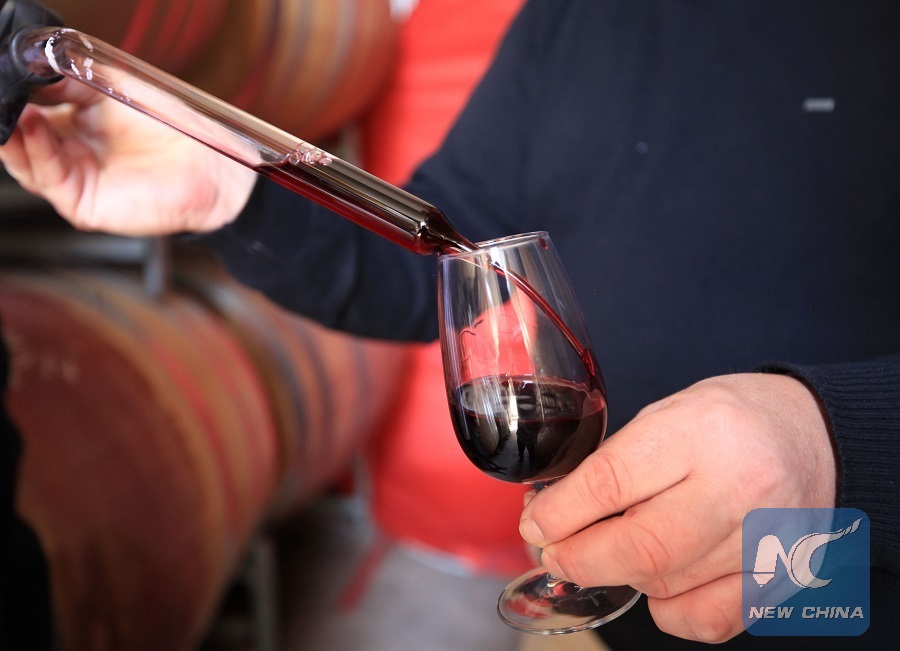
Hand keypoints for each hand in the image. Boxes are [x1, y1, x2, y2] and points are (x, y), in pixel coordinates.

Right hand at [0, 78, 253, 235]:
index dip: (11, 92)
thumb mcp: (115, 89)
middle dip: (4, 114)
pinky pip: (49, 177)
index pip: (25, 108)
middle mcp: (67, 153)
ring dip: (11, 131)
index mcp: (72, 124)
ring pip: (24, 160)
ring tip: (12, 107)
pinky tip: (35, 125)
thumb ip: (72, 78)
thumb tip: (35, 63)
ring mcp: (73, 178)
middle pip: (16, 136)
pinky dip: (37, 149)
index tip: (3, 71)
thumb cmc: (173, 129)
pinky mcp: (83, 202)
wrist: (211, 167)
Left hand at [518, 373, 836, 642]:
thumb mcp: (667, 412)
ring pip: (665, 584)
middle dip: (578, 558)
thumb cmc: (730, 420)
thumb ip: (615, 462)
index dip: (560, 512)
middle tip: (555, 552)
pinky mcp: (779, 578)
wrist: (814, 436)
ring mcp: (764, 539)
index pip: (611, 482)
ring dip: (618, 576)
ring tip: (603, 554)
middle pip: (639, 547)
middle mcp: (738, 486)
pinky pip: (706, 619)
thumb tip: (553, 512)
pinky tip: (658, 581)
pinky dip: (667, 610)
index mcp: (700, 430)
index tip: (536, 523)